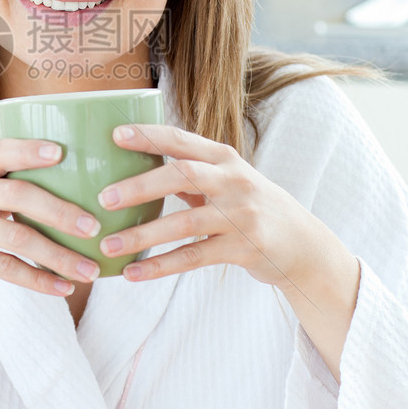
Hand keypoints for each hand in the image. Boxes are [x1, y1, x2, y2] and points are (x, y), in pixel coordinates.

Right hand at [0, 138, 101, 303]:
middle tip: (95, 225)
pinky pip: (3, 268)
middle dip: (61, 210)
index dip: (29, 149)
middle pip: (19, 194)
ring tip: (90, 269)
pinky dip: (37, 280)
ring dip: (58, 255)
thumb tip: (55, 193)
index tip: (62, 151)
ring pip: (17, 237)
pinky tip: (61, 288)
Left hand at [96, 123, 347, 297]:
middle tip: (104, 198)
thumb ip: (190, 173)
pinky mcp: (243, 248)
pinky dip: (160, 266)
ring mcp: (241, 215)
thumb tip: (136, 166)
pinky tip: (132, 273)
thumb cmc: (252, 207)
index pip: (182, 139)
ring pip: (184, 223)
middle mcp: (234, 181)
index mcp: (225, 158)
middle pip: (183, 175)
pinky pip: (194, 257)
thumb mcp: (228, 180)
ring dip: (143, 235)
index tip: (114, 135)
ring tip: (107, 246)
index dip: (149, 135)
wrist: (304, 245)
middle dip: (141, 186)